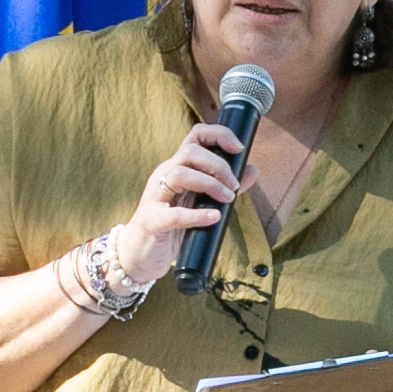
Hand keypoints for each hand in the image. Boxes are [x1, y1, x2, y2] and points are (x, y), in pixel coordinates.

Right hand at [109, 123, 247, 286]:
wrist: (139, 256)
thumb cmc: (170, 227)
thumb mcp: (199, 203)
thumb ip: (224, 186)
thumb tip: (253, 170)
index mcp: (176, 168)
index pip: (195, 137)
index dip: (219, 135)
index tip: (239, 148)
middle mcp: (164, 176)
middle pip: (190, 152)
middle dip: (219, 165)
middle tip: (233, 186)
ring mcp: (155, 197)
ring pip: (180, 175)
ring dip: (210, 185)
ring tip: (227, 200)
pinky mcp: (151, 221)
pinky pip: (173, 215)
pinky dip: (196, 215)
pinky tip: (213, 217)